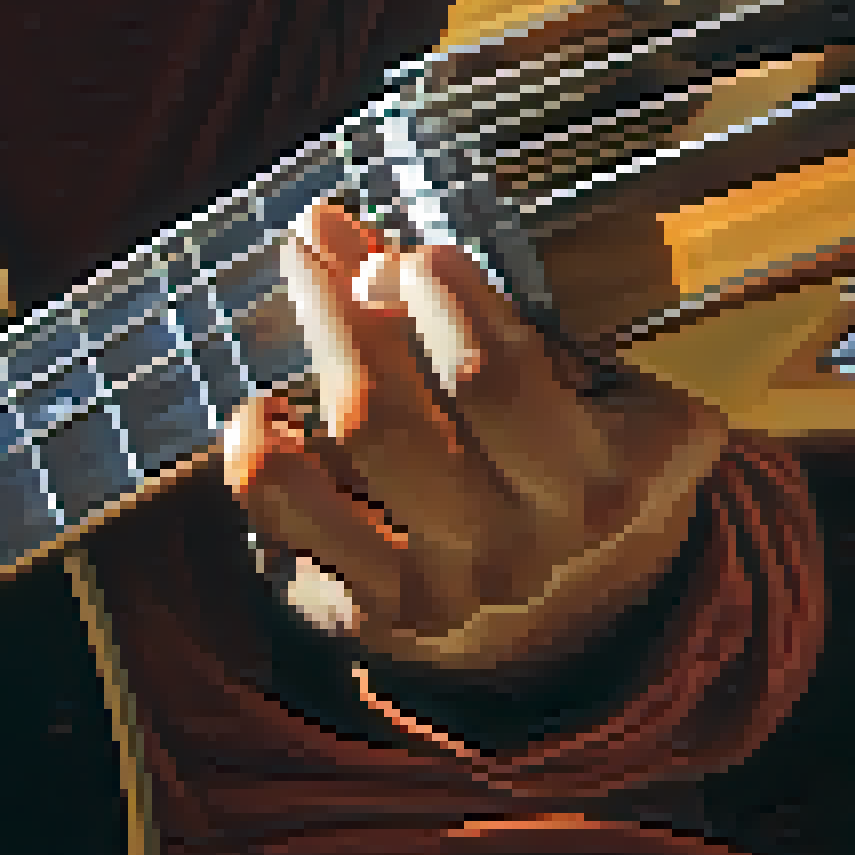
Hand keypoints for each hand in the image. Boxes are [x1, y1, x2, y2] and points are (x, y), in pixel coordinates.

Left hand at [222, 203, 726, 673]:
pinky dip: (258, 454)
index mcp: (596, 484)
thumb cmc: (586, 464)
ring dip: (313, 352)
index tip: (416, 254)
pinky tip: (263, 411)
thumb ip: (504, 315)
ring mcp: (444, 593)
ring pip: (345, 455)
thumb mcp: (596, 389)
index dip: (440, 301)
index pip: (496, 380)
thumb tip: (356, 238)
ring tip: (304, 290)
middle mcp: (520, 551)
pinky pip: (288, 521)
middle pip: (391, 418)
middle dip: (347, 312)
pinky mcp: (376, 616)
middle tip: (322, 244)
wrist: (588, 615)